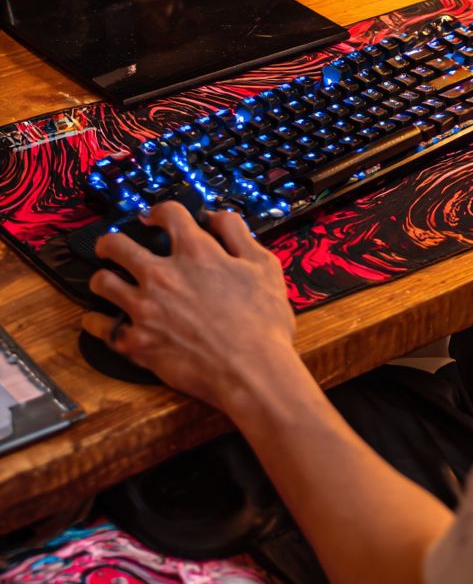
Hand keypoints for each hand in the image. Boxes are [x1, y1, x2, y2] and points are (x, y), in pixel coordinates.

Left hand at [81, 203, 296, 413]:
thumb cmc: (263, 324)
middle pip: (118, 244)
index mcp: (196, 252)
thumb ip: (238, 233)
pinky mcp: (137, 343)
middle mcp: (163, 276)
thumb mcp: (264, 266)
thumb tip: (219, 217)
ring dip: (102, 278)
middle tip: (111, 246)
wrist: (252, 373)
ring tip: (106, 281)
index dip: (160, 211)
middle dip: (111, 241)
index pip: (167, 214)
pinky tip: (100, 320)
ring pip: (102, 282)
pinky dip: (97, 322)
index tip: (155, 217)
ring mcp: (145, 309)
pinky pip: (101, 327)